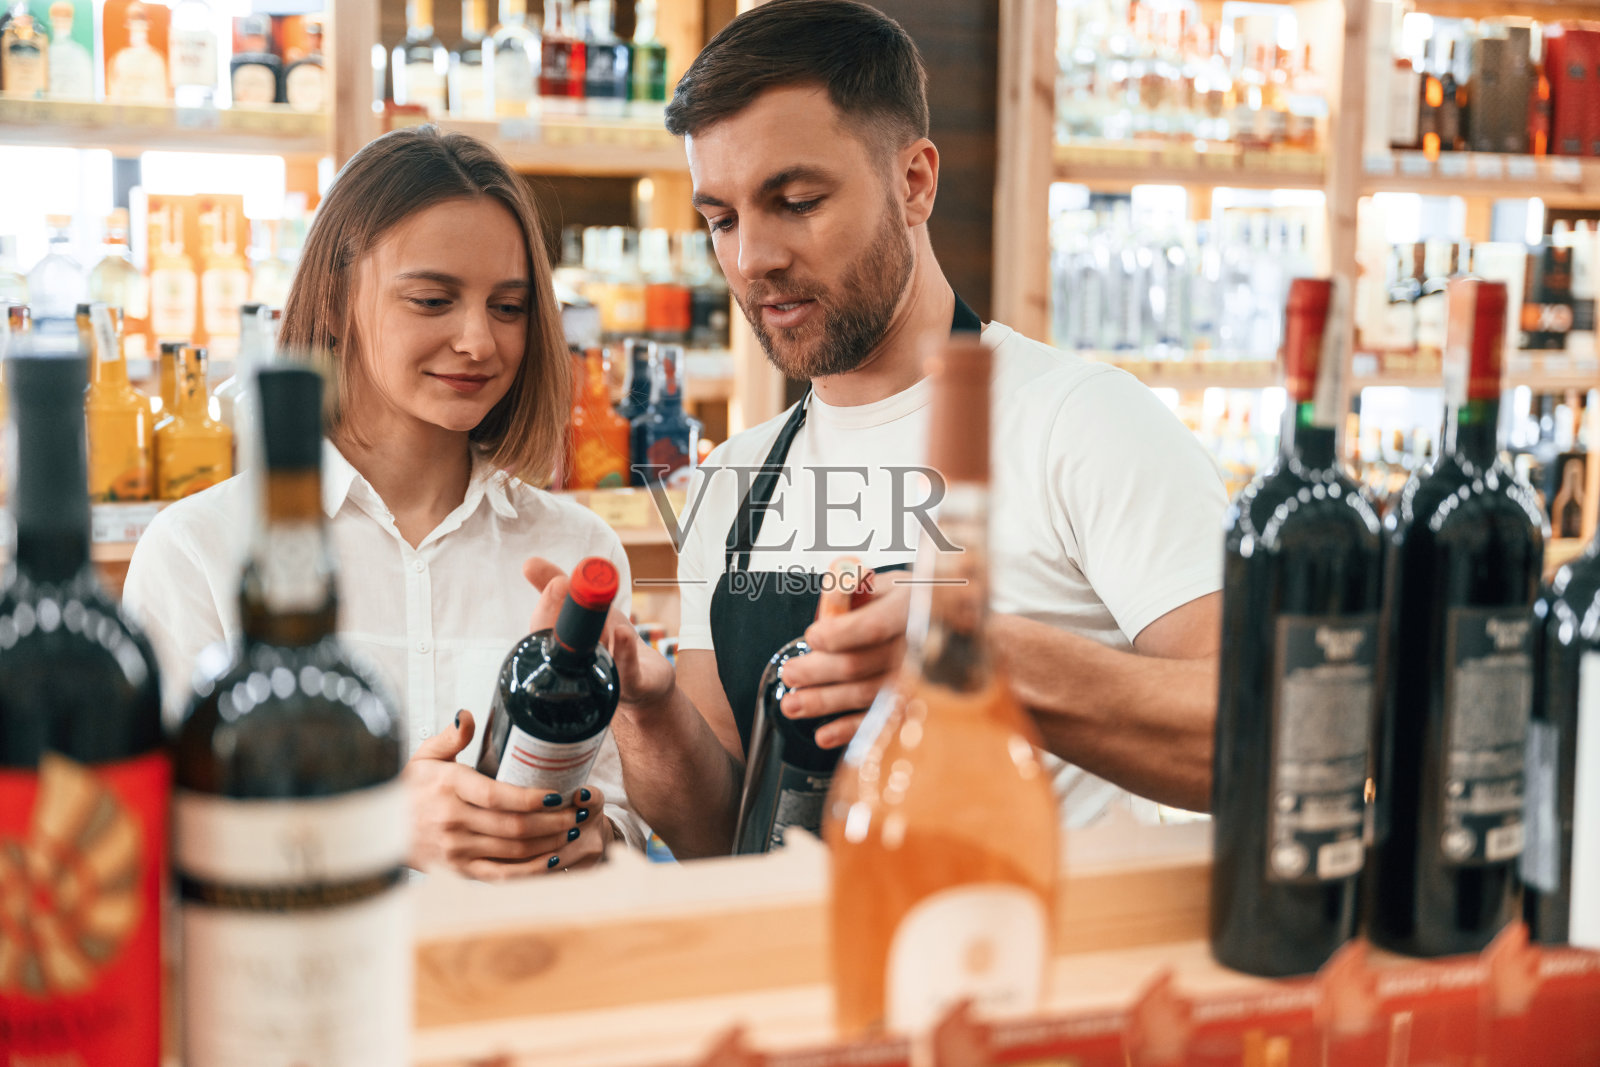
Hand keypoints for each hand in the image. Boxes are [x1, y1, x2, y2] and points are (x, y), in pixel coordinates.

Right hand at [403, 710, 609, 878]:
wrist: (381, 831)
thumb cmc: (409, 789)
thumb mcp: (424, 756)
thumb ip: (450, 736)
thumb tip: (467, 715)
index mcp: (449, 787)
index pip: (496, 796)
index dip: (531, 798)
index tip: (558, 794)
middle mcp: (453, 820)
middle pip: (514, 826)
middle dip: (554, 821)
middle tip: (578, 812)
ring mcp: (457, 849)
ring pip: (513, 850)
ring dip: (550, 842)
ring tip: (574, 830)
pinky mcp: (460, 870)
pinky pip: (502, 874)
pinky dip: (531, 870)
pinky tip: (553, 859)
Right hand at [522, 557, 675, 710]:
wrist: (648, 680)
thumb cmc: (611, 645)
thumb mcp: (588, 612)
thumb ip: (559, 589)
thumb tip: (529, 563)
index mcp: (560, 652)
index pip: (544, 632)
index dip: (547, 608)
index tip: (555, 582)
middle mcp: (576, 673)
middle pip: (560, 650)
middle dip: (557, 618)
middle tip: (560, 585)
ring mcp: (604, 683)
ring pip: (592, 662)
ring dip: (592, 634)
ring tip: (594, 608)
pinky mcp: (633, 688)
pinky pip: (626, 674)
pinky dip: (624, 653)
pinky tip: (623, 632)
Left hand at [773, 573, 909, 749]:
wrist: (953, 625)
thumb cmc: (911, 603)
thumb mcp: (888, 583)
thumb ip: (856, 586)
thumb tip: (835, 586)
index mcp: (910, 608)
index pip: (873, 626)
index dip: (840, 634)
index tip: (812, 637)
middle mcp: (917, 646)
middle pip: (860, 664)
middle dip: (817, 672)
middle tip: (791, 673)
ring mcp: (917, 679)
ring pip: (865, 694)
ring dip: (824, 703)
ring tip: (792, 704)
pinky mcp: (914, 703)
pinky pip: (881, 721)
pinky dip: (850, 729)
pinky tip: (824, 735)